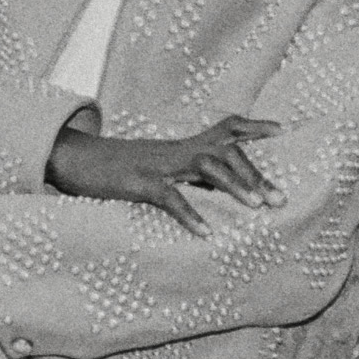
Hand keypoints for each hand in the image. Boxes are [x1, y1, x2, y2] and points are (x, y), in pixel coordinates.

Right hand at [44, 116, 281, 234]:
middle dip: (256, 173)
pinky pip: (169, 197)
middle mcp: (176, 151)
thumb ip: (187, 173)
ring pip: (205, 166)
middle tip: (279, 199)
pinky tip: (207, 232)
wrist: (74, 159)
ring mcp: (157, 165)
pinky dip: (190, 214)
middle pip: (226, 151)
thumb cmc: (119, 170)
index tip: (283, 130)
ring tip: (255, 207)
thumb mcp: (159, 167)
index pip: (226, 128)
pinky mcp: (137, 183)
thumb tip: (218, 187)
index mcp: (183, 147)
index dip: (255, 126)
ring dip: (233, 185)